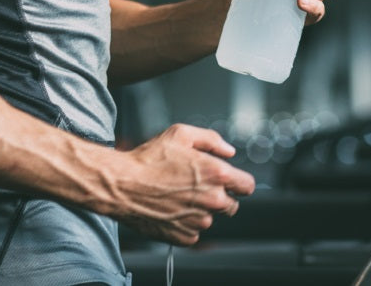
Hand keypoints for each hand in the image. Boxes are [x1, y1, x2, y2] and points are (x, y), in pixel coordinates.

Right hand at [110, 124, 255, 245]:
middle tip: (195, 187)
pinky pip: (193, 232)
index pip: (247, 186)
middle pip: (231, 205)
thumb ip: (211, 140)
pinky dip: (185, 224)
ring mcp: (199, 221)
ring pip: (210, 218)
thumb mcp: (180, 134)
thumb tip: (229, 152)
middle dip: (218, 196)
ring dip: (199, 210)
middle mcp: (212, 200)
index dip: (239, 183)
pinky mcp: (184, 236)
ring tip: (177, 196)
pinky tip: (170, 209)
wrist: (122, 185)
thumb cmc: (148, 159)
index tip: (230, 182)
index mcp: (217, 174)